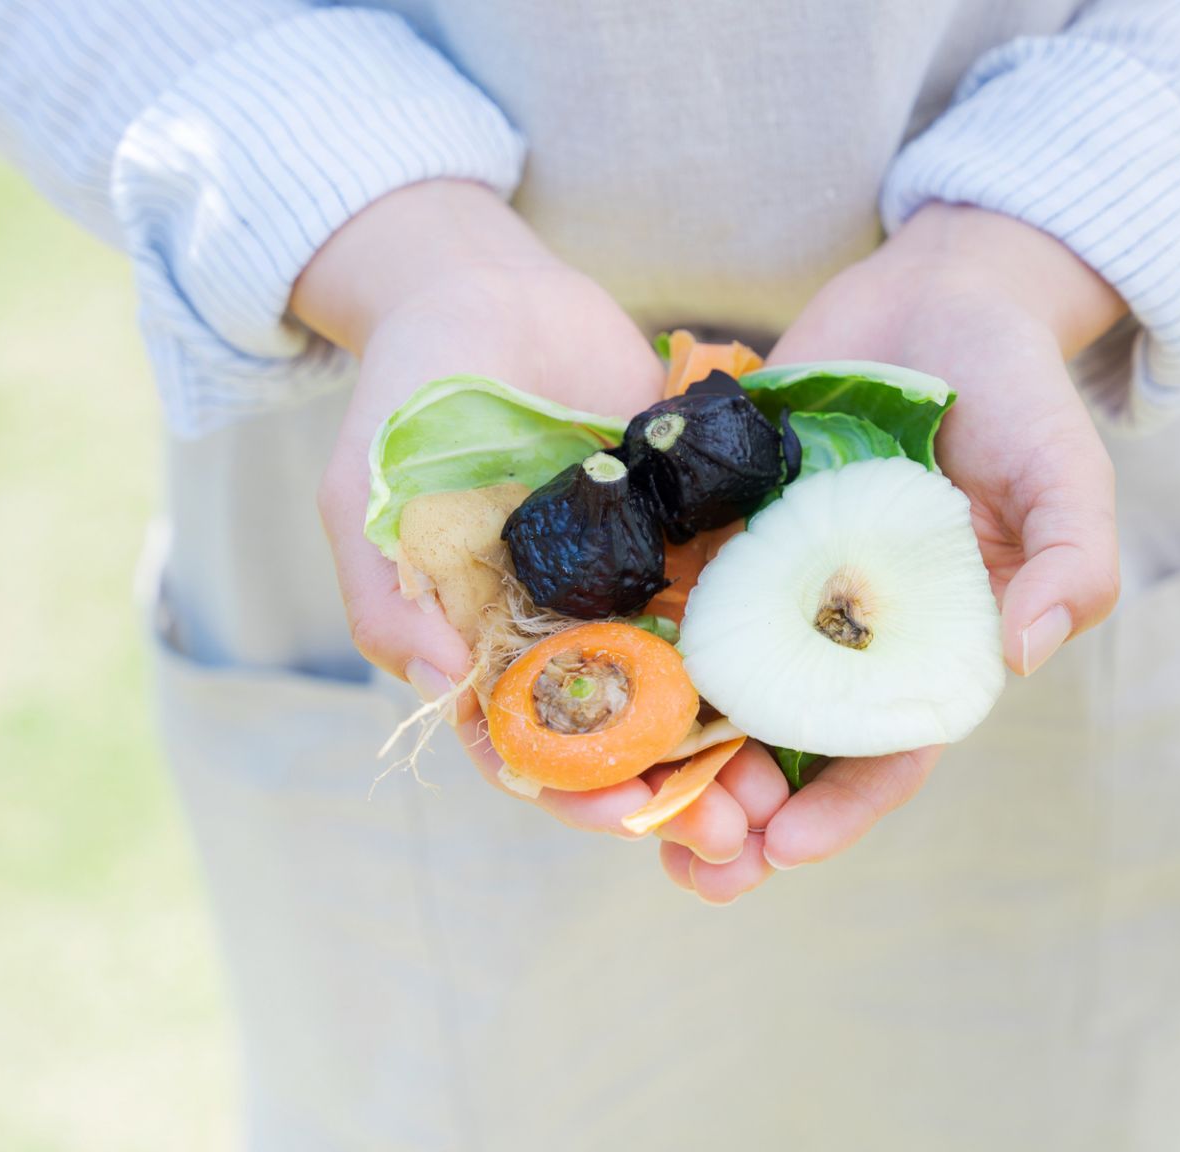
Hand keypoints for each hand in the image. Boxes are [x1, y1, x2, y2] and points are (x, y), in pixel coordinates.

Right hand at [294, 180, 787, 871]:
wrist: (487, 294)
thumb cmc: (407, 399)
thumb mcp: (366, 492)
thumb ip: (389, 592)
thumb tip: (439, 686)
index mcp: (487, 653)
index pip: (532, 753)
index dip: (576, 793)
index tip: (626, 813)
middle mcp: (569, 639)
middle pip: (627, 742)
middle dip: (675, 793)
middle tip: (733, 829)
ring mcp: (637, 592)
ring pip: (693, 692)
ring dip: (735, 745)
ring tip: (781, 780)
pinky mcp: (696, 541)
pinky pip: (740, 605)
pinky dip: (771, 649)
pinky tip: (813, 674)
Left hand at [679, 202, 1128, 891]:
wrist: (939, 293)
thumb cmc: (1018, 388)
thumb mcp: (1067, 467)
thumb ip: (1073, 560)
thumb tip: (1022, 654)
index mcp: (929, 646)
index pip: (887, 752)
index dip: (841, 810)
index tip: (783, 847)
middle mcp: (847, 634)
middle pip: (789, 748)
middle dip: (739, 812)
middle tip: (688, 859)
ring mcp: (779, 587)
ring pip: (719, 696)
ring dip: (673, 759)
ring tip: (620, 806)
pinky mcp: (722, 534)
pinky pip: (669, 603)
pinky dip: (631, 652)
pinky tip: (580, 686)